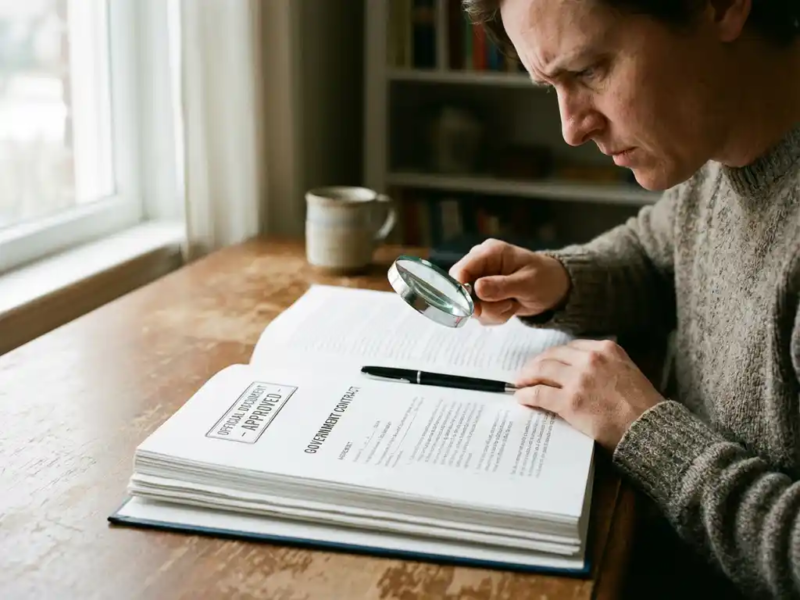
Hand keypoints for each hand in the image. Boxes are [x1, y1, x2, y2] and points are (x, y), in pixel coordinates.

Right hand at [448, 239, 569, 324]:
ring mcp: (480, 282)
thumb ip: (501, 286)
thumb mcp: (527, 283)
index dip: (460, 289)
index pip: (460, 269)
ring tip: (512, 305)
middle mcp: (480, 266)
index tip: (475, 306)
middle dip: (481, 305)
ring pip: (470, 306)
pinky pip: (479, 314)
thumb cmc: (545, 278)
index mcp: (489, 253)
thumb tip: (477, 289)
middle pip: (460, 290)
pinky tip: (510, 308)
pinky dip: (494, 316)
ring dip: (492, 312)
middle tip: (504, 307)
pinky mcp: (483, 297)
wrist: (554, 289)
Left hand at [513, 339, 663, 449]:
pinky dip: (527, 394)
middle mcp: (590, 359)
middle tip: (526, 372)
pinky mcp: (570, 400)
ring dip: (527, 376)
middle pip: (553, 356)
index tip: (546, 361)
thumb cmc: (641, 405)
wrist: (648, 427)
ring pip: (542, 370)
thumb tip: (578, 369)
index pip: (570, 348)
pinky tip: (521, 397)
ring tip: (520, 383)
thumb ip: (604, 364)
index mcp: (606, 349)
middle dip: (536, 364)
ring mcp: (579, 379)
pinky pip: (540, 393)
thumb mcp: (626, 370)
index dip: (554, 355)